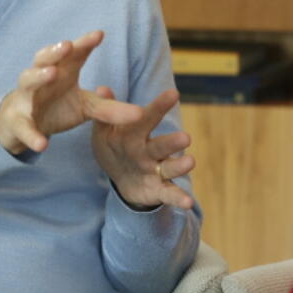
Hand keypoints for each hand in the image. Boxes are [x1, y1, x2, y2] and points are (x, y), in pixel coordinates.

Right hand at [0, 31, 142, 154]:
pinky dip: (32, 135)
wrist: (23, 124)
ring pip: (28, 81)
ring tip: (51, 73)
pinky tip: (42, 144)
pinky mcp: (19, 121)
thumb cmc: (57, 106)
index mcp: (62, 71)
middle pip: (45, 58)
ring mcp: (27, 98)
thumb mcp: (86, 106)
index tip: (99, 35)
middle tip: (68, 45)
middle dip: (55, 51)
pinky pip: (24, 127)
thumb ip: (110, 108)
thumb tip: (141, 114)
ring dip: (38, 76)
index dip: (84, 43)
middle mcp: (42, 78)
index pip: (73, 54)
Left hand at [90, 86, 195, 210]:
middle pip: (162, 146)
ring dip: (180, 166)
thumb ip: (105, 112)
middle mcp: (151, 151)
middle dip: (173, 142)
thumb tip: (102, 88)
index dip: (160, 107)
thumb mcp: (104, 131)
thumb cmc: (116, 147)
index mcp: (136, 134)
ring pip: (169, 168)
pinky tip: (189, 203)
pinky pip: (169, 194)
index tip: (174, 93)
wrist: (122, 178)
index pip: (148, 118)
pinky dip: (179, 198)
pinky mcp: (158, 190)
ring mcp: (156, 171)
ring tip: (190, 162)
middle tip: (185, 138)